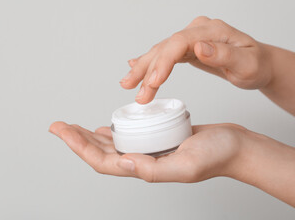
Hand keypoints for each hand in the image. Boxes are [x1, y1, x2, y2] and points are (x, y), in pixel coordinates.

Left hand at [49, 121, 248, 182]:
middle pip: (102, 153)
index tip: (61, 130)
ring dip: (91, 136)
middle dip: (77, 140)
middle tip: (58, 126)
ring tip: (74, 127)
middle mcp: (144, 161)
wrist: (236, 146)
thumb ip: (154, 169)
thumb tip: (123, 164)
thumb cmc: (218, 155)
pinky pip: (129, 136)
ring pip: (113, 145)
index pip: (103, 161)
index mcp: (146, 169)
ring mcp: (151, 150)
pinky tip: (106, 126)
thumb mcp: (187, 164)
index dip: (79, 147)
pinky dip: (114, 131)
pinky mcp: (159, 139)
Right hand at [120, 16, 272, 103]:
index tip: (153, 82)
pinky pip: (166, 54)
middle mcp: (198, 31)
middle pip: (166, 47)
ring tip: (127, 84)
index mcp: (212, 31)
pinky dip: (150, 62)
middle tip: (134, 90)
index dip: (164, 62)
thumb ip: (224, 55)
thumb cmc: (256, 65)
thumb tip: (199, 48)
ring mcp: (192, 38)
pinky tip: (135, 65)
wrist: (258, 64)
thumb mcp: (247, 64)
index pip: (180, 42)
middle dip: (147, 70)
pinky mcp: (188, 48)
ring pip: (162, 51)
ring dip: (144, 69)